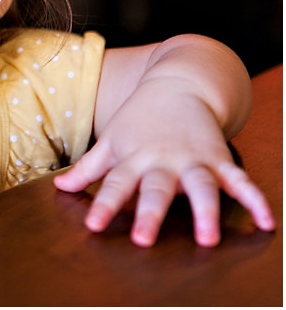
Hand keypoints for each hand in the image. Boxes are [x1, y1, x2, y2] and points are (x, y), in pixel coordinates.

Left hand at [54, 91, 274, 246]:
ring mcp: (194, 159)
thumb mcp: (112, 140)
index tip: (93, 226)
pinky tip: (266, 222)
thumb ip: (88, 168)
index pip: (114, 184)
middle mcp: (163, 160)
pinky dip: (255, 199)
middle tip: (144, 240)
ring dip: (205, 212)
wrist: (177, 83)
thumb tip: (58, 188)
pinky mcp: (220, 158)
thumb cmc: (139, 119)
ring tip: (208, 239)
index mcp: (133, 157)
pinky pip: (239, 180)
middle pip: (155, 189)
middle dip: (149, 213)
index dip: (103, 205)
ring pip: (200, 186)